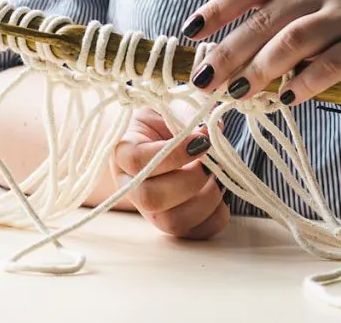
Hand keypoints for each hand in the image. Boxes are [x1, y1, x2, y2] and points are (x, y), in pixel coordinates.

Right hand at [111, 106, 228, 239]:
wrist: (162, 140)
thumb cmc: (165, 121)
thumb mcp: (170, 107)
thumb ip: (187, 113)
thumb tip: (210, 129)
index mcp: (122, 152)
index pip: (137, 160)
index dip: (173, 153)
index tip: (202, 140)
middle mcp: (130, 185)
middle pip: (150, 198)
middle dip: (190, 181)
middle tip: (210, 162)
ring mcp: (149, 209)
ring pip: (171, 221)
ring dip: (205, 200)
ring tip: (217, 176)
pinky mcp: (171, 223)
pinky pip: (195, 233)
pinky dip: (215, 215)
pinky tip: (218, 190)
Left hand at [181, 0, 340, 115]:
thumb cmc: (331, 46)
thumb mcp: (295, 29)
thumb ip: (261, 36)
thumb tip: (207, 65)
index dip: (217, 7)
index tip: (189, 31)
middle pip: (266, 18)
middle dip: (229, 51)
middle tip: (204, 79)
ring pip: (293, 40)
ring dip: (260, 70)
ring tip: (237, 93)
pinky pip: (328, 65)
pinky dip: (302, 84)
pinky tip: (285, 100)